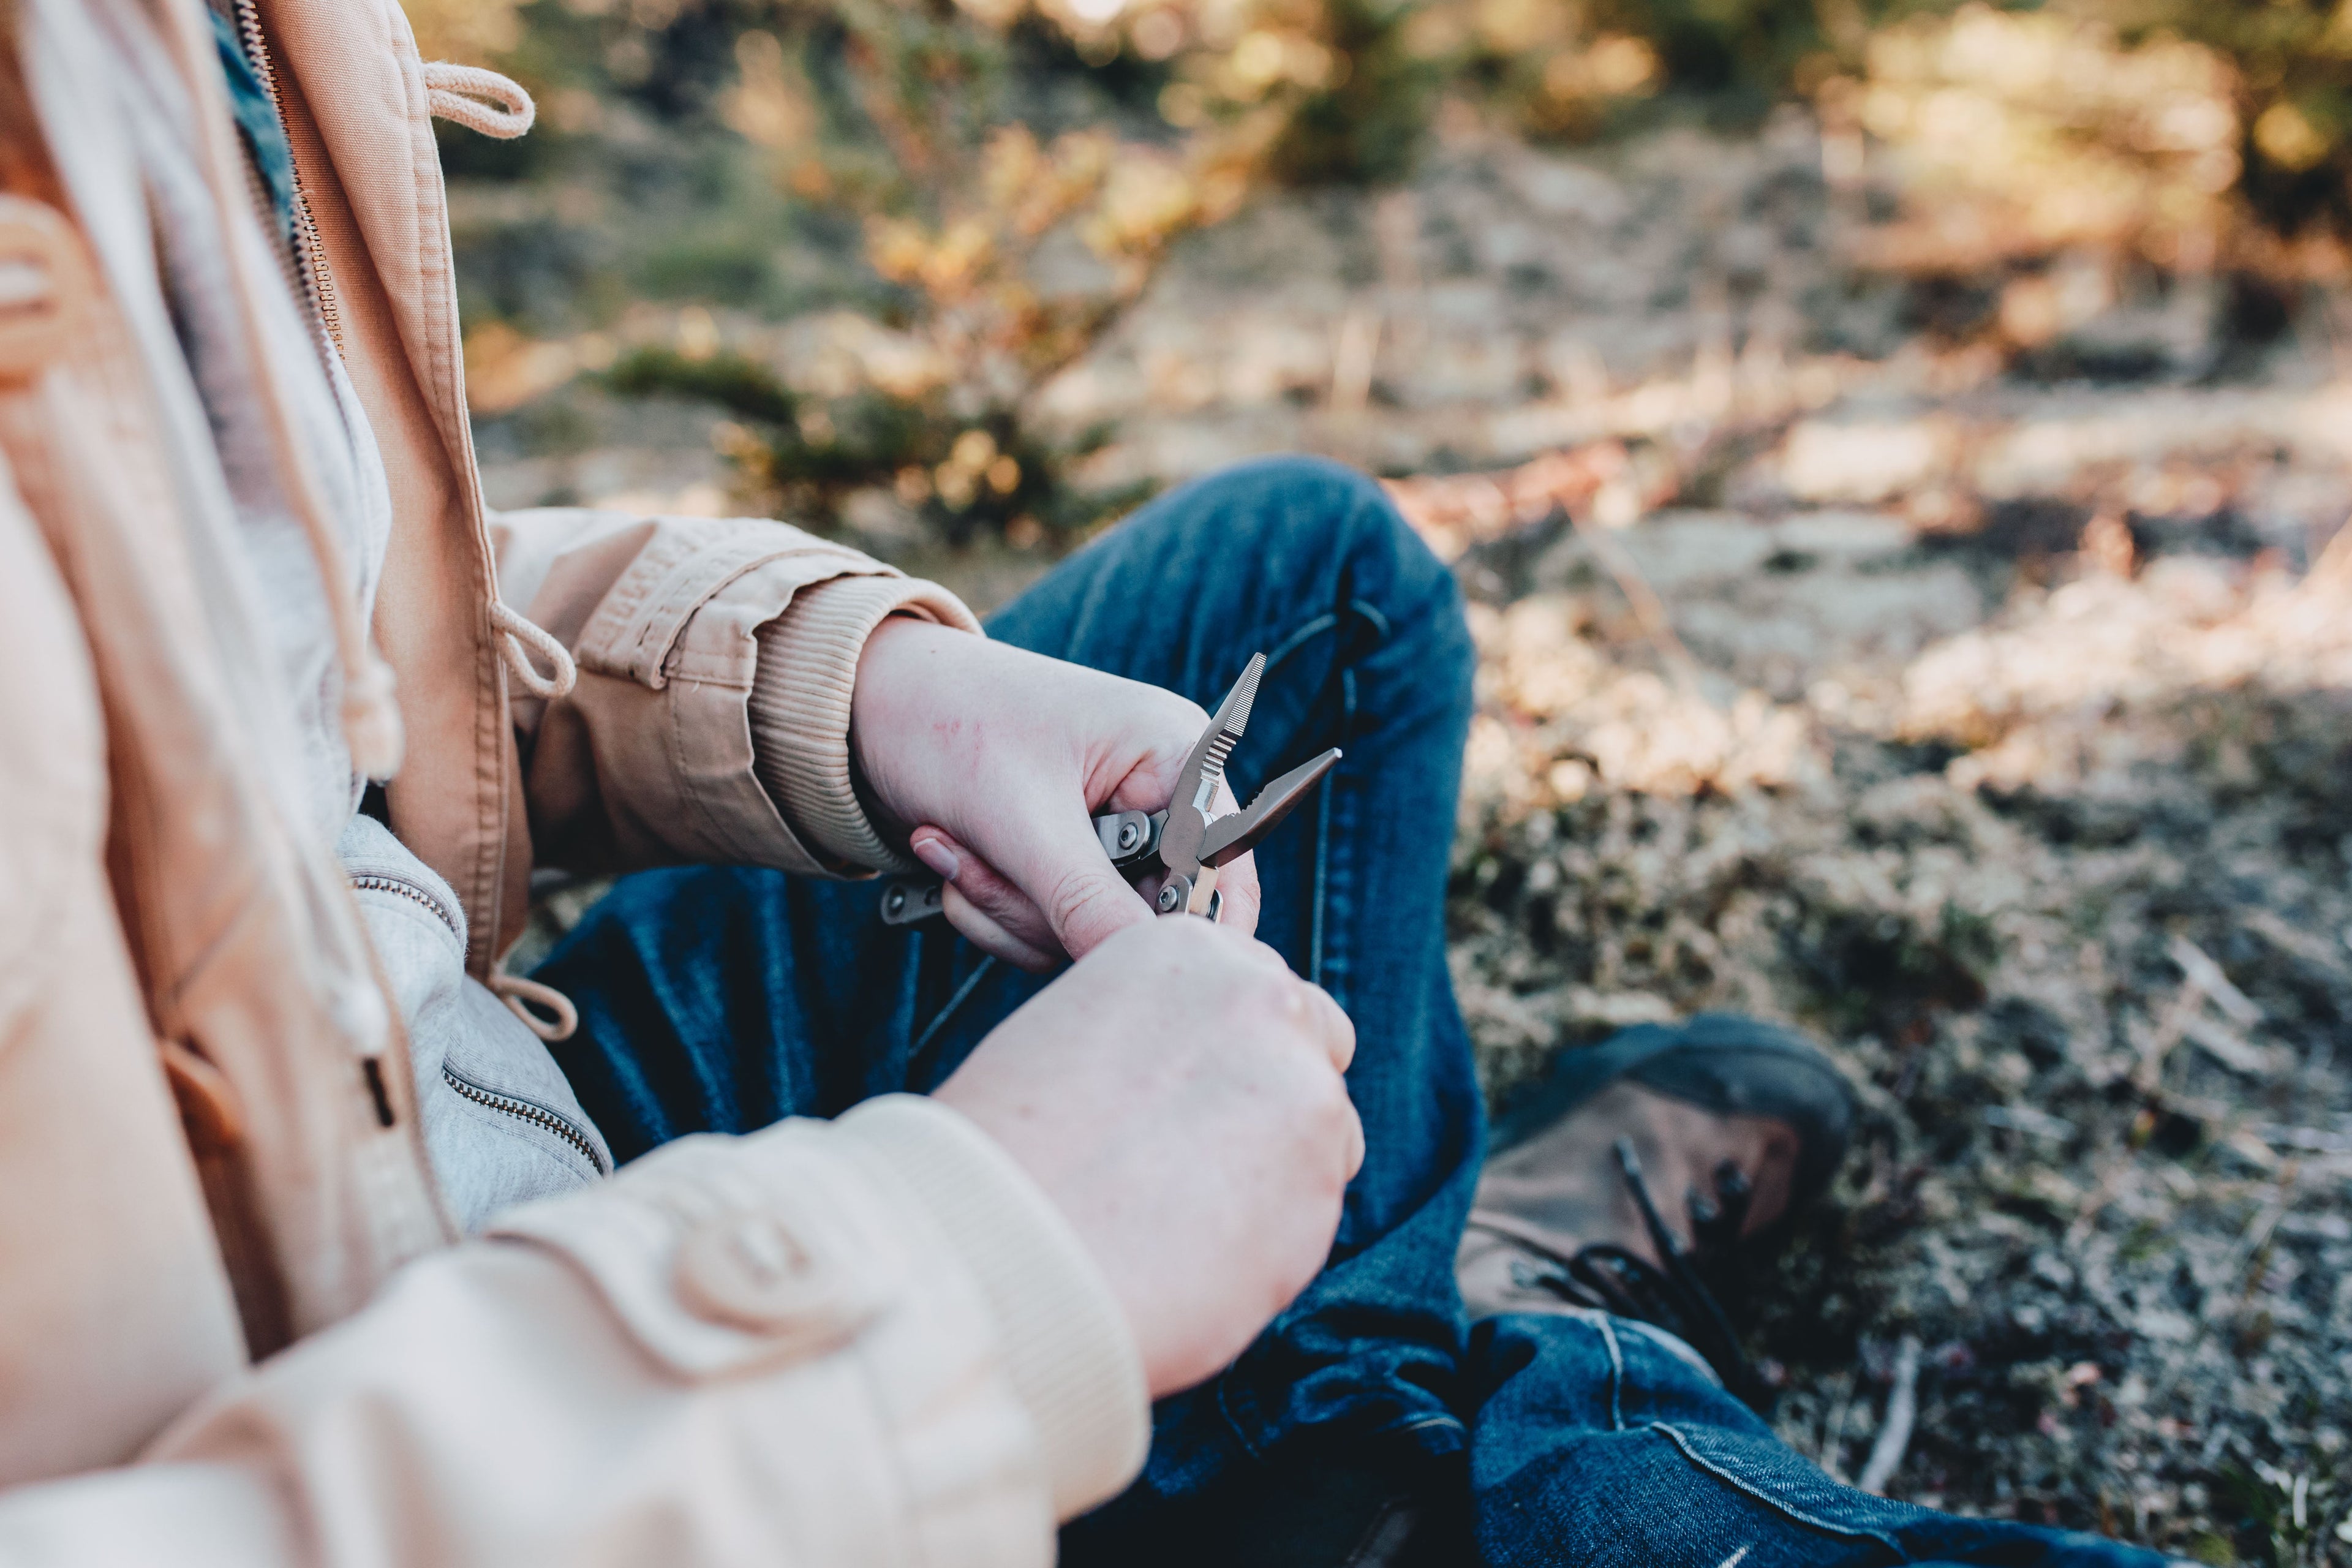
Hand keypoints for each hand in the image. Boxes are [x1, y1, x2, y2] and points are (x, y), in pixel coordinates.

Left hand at [851, 619, 1260, 968]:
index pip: (1224, 873)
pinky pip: (1051, 930)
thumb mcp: (1021, 815)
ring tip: (949, 852)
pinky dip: (993, 910)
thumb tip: (1140, 970)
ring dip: (1007, 912)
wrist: (862, 703)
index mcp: (1177, 759)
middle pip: (1148, 918)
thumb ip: (1084, 900)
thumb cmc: (950, 722)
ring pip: (1090, 933)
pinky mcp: (1062, 862)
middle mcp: (1156, 799)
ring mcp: (1108, 836)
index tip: (1115, 956)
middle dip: (1047, 912)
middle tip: (977, 870)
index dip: (1180, 928)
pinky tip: (949, 859)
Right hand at [933, 918, 1361, 1396]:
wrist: (993, 1249)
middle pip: (1316, 1044)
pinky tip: (1197, 1252)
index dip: (1233, 1048)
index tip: (1202, 1092)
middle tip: (1204, 1155)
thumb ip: (1158, 1032)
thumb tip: (1193, 1074)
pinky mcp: (1323, 1182)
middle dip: (1276, 1095)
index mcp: (1190, 950)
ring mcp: (1303, 1089)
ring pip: (1327, 1133)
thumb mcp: (1076, 1033)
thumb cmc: (1006, 1154)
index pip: (1258, 988)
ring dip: (1276, 1169)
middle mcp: (1261, 1001)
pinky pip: (1317, 1209)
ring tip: (1183, 1216)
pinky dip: (1273, 1234)